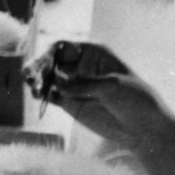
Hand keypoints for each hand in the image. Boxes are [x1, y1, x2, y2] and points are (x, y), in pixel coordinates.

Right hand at [29, 41, 174, 174]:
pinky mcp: (70, 103)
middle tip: (30, 76)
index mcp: (93, 53)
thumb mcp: (113, 86)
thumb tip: (59, 87)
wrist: (144, 128)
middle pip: (51, 61)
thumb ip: (85, 84)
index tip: (46, 64)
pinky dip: (42, 95)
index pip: (64, 46)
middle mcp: (80, 66)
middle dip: (38, 67)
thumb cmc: (136, 99)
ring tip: (33, 90)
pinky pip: (50, 96)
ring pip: (47, 78)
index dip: (51, 53)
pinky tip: (39, 98)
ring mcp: (74, 85)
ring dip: (37, 81)